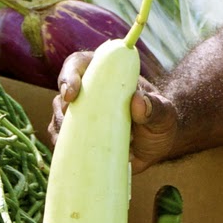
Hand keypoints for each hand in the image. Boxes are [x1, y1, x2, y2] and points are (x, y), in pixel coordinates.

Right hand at [50, 51, 179, 173]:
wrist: (157, 143)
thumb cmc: (159, 119)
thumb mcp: (163, 112)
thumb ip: (155, 106)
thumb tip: (137, 101)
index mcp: (103, 74)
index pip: (76, 65)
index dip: (69, 77)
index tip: (72, 93)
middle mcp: (85, 93)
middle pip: (62, 98)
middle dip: (66, 112)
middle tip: (84, 127)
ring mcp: (78, 117)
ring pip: (58, 122)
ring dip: (70, 134)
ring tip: (99, 144)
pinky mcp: (76, 139)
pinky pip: (62, 144)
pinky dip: (70, 151)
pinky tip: (87, 156)